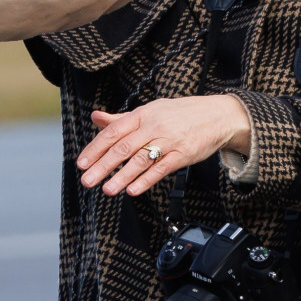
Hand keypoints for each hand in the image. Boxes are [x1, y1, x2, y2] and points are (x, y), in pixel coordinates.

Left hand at [77, 95, 251, 195]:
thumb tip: (95, 117)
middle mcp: (154, 126)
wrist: (218, 116)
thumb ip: (122, 118)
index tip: (82, 163)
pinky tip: (132, 190)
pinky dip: (146, 180)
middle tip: (87, 180)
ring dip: (122, 177)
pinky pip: (161, 169)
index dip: (96, 148)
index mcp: (142, 114)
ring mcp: (169, 141)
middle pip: (123, 148)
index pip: (113, 132)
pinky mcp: (183, 154)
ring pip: (141, 160)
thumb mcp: (150, 110)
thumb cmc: (180, 114)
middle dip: (103, 166)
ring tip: (107, 190)